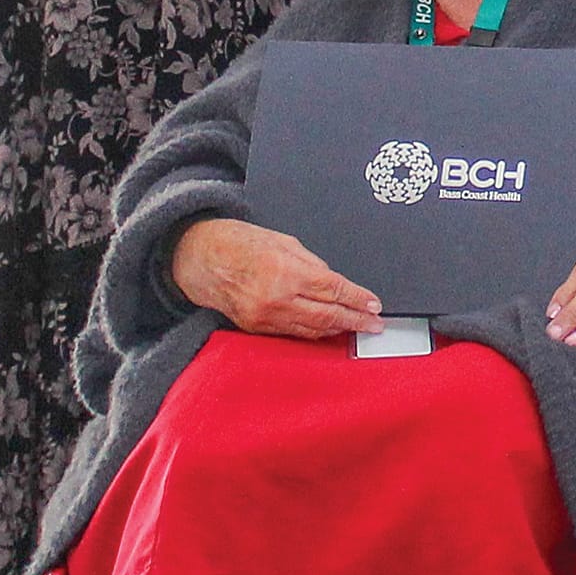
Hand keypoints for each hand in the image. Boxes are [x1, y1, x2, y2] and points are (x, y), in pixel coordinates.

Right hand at [171, 217, 382, 338]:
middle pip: (327, 315)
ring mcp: (265, 317)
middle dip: (355, 320)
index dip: (357, 298)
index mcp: (284, 271)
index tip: (374, 304)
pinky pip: (294, 333)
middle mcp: (275, 298)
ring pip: (312, 329)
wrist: (199, 259)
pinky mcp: (256, 328)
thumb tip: (335, 283)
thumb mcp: (283, 241)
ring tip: (358, 327)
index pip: (333, 289)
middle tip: (375, 324)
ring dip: (338, 329)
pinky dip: (315, 332)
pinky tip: (329, 329)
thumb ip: (312, 264)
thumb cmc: (238, 242)